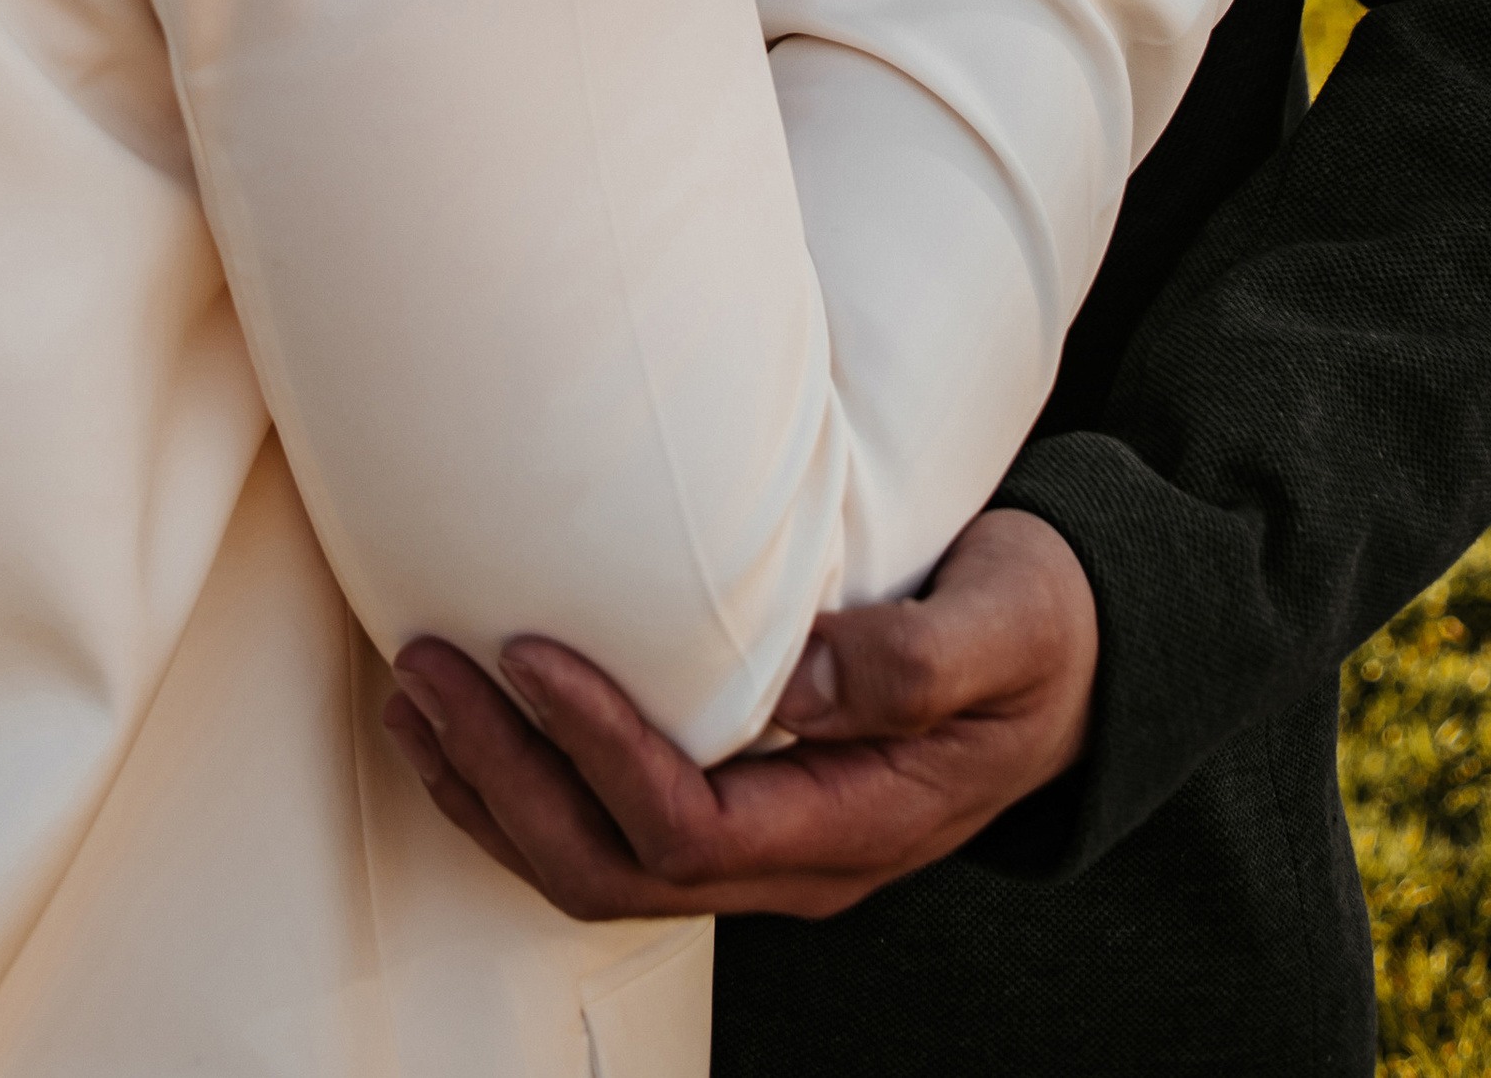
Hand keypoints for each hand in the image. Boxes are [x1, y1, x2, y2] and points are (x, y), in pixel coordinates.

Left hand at [382, 509, 1098, 921]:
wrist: (1076, 662)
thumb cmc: (1038, 628)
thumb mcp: (1011, 626)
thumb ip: (920, 657)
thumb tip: (807, 676)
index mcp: (853, 823)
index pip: (689, 825)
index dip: (598, 748)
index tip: (528, 651)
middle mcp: (792, 856)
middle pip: (614, 864)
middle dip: (506, 779)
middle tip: (427, 673)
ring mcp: (760, 841)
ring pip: (593, 862)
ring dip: (490, 788)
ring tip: (414, 694)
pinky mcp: (737, 800)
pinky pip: (606, 826)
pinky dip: (520, 781)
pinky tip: (468, 718)